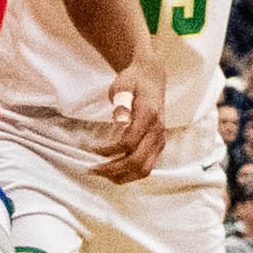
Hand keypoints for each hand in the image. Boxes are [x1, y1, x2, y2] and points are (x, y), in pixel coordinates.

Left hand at [89, 57, 171, 185]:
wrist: (151, 77)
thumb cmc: (134, 81)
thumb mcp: (123, 85)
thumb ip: (122, 103)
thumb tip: (120, 121)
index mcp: (149, 115)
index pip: (129, 142)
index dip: (109, 150)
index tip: (92, 148)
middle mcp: (158, 131)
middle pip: (137, 161)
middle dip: (113, 169)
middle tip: (93, 168)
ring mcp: (160, 139)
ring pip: (144, 169)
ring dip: (122, 176)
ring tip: (102, 173)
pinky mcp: (157, 145)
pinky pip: (146, 166)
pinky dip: (129, 173)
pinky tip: (114, 170)